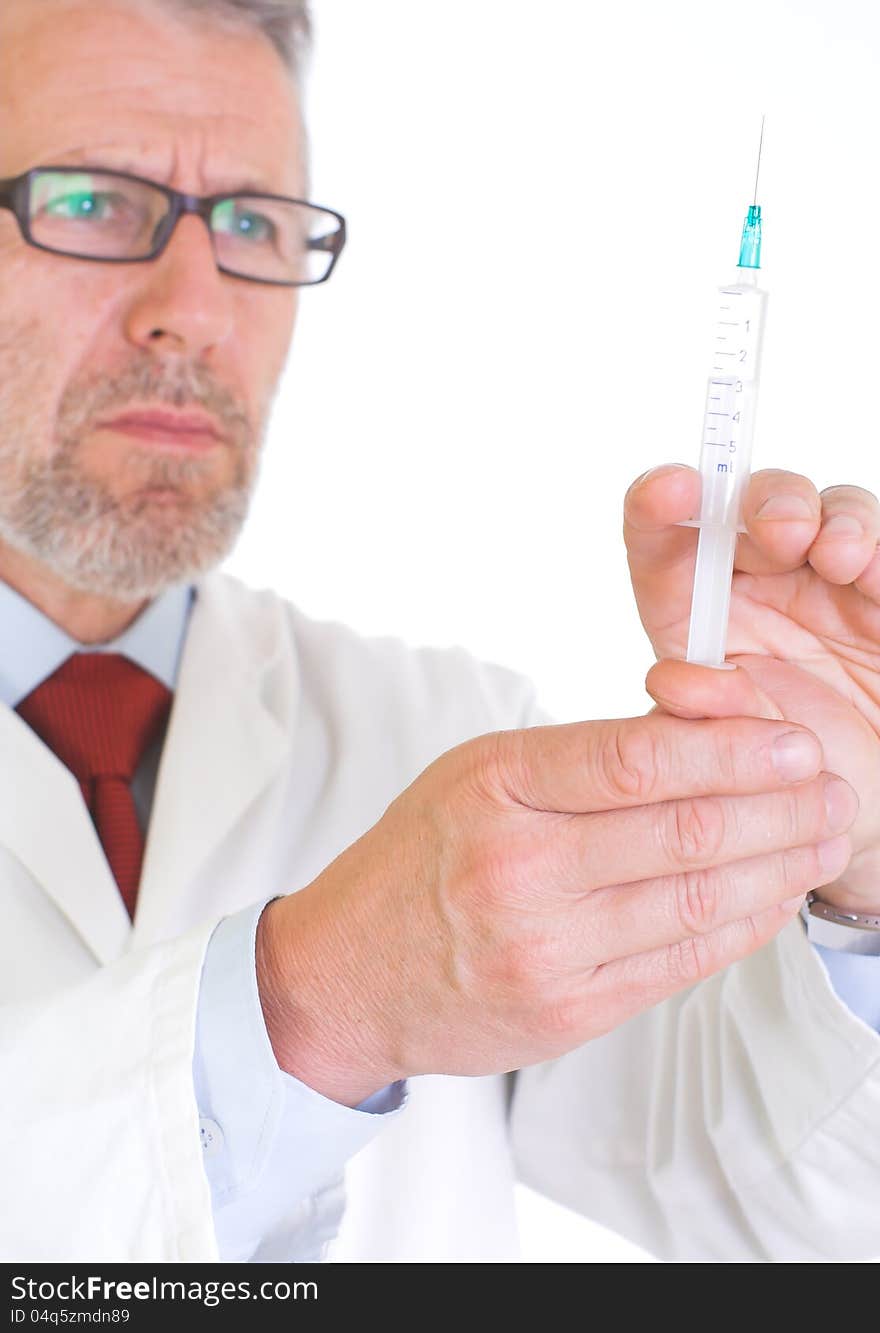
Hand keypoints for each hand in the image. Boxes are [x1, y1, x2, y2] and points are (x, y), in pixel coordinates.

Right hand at [256, 712, 854, 1104]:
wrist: (348, 972)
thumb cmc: (419, 858)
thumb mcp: (478, 775)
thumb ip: (579, 758)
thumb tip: (698, 736)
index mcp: (497, 788)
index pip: (636, 758)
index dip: (732, 747)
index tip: (792, 739)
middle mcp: (520, 869)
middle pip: (684, 831)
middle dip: (780, 806)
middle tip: (833, 786)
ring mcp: (544, 949)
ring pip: (695, 901)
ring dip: (778, 869)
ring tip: (823, 839)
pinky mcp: (566, 1011)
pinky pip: (679, 965)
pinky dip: (739, 928)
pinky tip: (774, 899)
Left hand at [625, 465, 879, 910]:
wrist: (838, 813)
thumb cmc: (759, 780)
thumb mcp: (713, 757)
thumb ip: (688, 717)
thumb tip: (671, 679)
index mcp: (692, 608)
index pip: (663, 540)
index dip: (659, 504)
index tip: (670, 490)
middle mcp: (757, 583)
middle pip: (754, 506)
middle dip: (766, 503)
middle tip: (780, 532)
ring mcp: (828, 583)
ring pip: (830, 513)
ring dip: (832, 520)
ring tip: (836, 555)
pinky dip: (875, 548)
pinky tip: (866, 569)